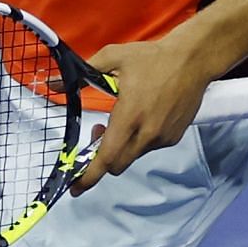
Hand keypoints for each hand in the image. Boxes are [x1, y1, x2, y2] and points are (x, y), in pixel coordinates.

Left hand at [67, 38, 217, 195]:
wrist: (193, 61)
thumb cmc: (151, 57)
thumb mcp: (112, 57)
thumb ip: (82, 74)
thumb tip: (54, 84)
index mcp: (129, 116)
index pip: (106, 157)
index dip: (89, 176)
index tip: (76, 188)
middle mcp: (147, 133)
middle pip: (117, 165)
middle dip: (101, 158)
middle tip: (97, 130)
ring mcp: (163, 138)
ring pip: (133, 156)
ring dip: (121, 146)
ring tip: (122, 117)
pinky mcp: (174, 137)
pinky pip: (148, 147)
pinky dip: (138, 140)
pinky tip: (141, 116)